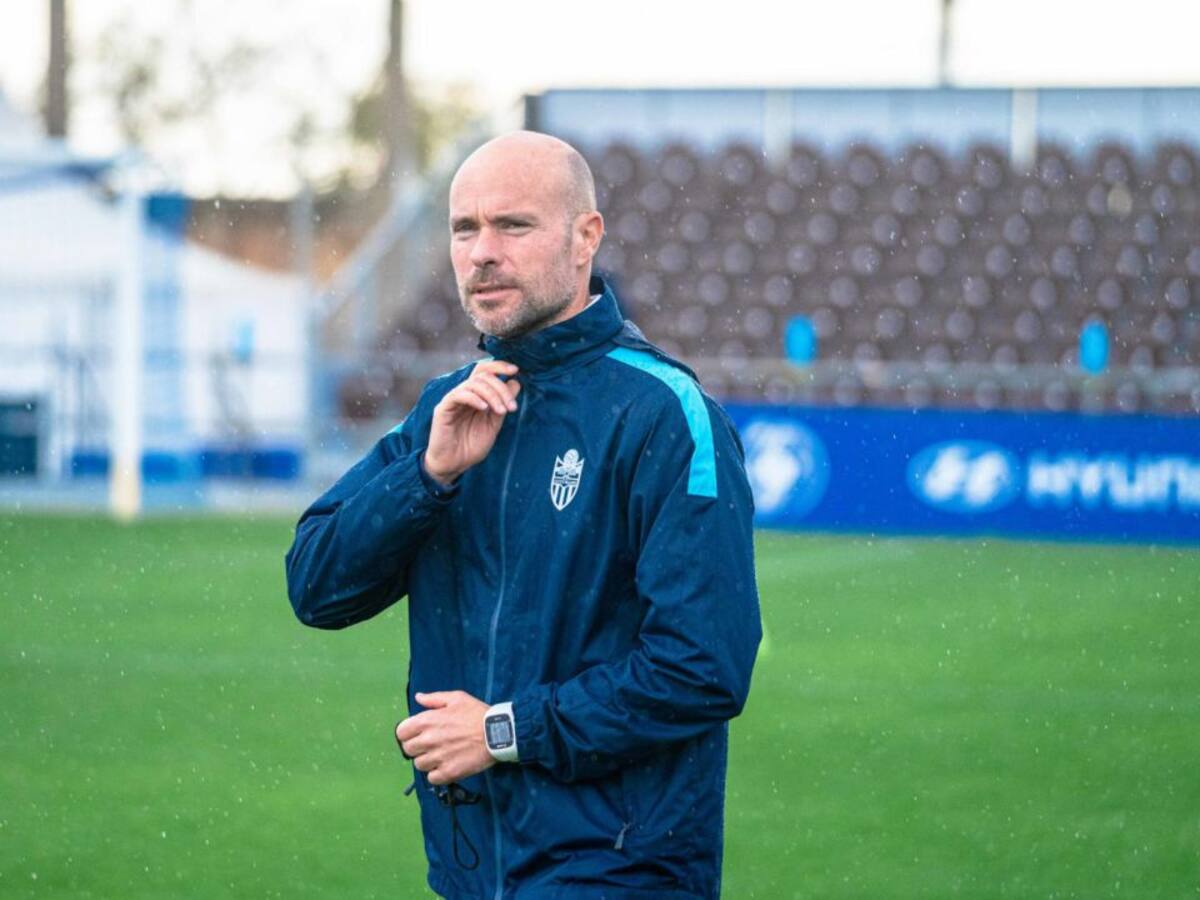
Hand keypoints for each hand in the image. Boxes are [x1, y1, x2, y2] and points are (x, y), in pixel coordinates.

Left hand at [395, 690, 494, 785]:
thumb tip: (418, 697)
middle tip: (430, 745)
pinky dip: (437, 774)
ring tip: (441, 755)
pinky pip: (431, 778)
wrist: (497, 733)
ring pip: (419, 765)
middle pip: (408, 750)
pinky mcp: (448, 772)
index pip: (401, 732)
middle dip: (417, 747)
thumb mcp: (456, 698)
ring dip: (427, 761)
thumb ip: (434, 698)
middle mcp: (428, 740)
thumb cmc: (477, 713)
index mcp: (427, 721)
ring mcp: (438, 758)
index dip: (408, 733)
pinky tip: (446, 765)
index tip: (417, 734)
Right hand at [423, 360, 521, 486]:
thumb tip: (515, 383)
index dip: (499, 366)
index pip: (485, 372)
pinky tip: (485, 409)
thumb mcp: (493, 425)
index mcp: (475, 396)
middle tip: (512, 406)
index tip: (515, 371)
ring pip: (473, 384)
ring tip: (502, 411)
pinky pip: (459, 395)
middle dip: (501, 388)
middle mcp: (464, 394)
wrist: (453, 465)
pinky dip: (474, 398)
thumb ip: (502, 404)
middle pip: (482, 375)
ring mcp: (453, 400)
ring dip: (492, 395)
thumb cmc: (471, 447)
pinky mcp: (443, 408)